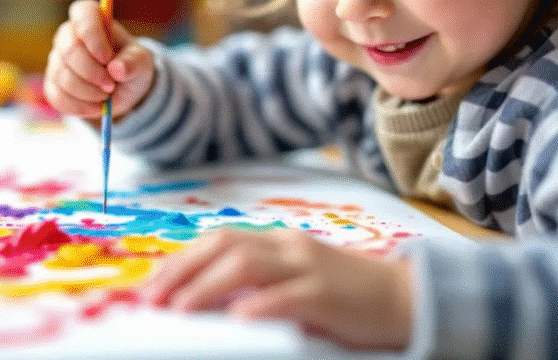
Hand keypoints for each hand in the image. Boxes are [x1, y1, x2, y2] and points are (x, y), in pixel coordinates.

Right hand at [44, 0, 155, 118]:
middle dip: (91, 72)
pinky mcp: (52, 84)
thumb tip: (117, 68)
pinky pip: (57, 97)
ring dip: (88, 92)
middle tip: (111, 85)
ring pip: (62, 76)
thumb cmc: (130, 65)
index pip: (82, 13)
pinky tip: (96, 107)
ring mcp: (57, 60)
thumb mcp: (141, 62)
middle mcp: (69, 36)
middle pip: (68, 49)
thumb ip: (133, 62)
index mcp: (92, 20)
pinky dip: (79, 107)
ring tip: (106, 95)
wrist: (122, 89)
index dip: (92, 35)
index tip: (107, 58)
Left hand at [143, 228, 413, 350]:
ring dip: (208, 286)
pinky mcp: (326, 293)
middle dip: (184, 270)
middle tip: (154, 297)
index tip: (153, 282)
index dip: (182, 258)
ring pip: (248, 266)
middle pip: (225, 247)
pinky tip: (238, 317)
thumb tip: (206, 300)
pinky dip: (260, 304)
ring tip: (181, 308)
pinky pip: (288, 295)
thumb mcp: (294, 280)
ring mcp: (308, 266)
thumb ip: (256, 282)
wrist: (404, 298)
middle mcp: (288, 246)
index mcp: (277, 241)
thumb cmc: (344, 295)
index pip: (219, 240)